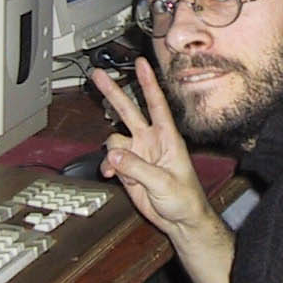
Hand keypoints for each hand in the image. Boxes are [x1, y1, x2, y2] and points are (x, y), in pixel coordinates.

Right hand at [91, 60, 234, 282]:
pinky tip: (111, 175)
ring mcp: (138, 153)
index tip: (141, 62)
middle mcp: (151, 140)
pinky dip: (108, 166)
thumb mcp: (164, 183)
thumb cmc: (184, 199)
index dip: (148, 83)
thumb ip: (138, 169)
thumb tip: (115, 155)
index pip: (156, 104)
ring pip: (114, 139)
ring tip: (115, 168)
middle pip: (129, 110)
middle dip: (113, 92)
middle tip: (98, 75)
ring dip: (111, 152)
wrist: (179, 220)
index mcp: (167, 137)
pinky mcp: (129, 168)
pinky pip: (111, 159)